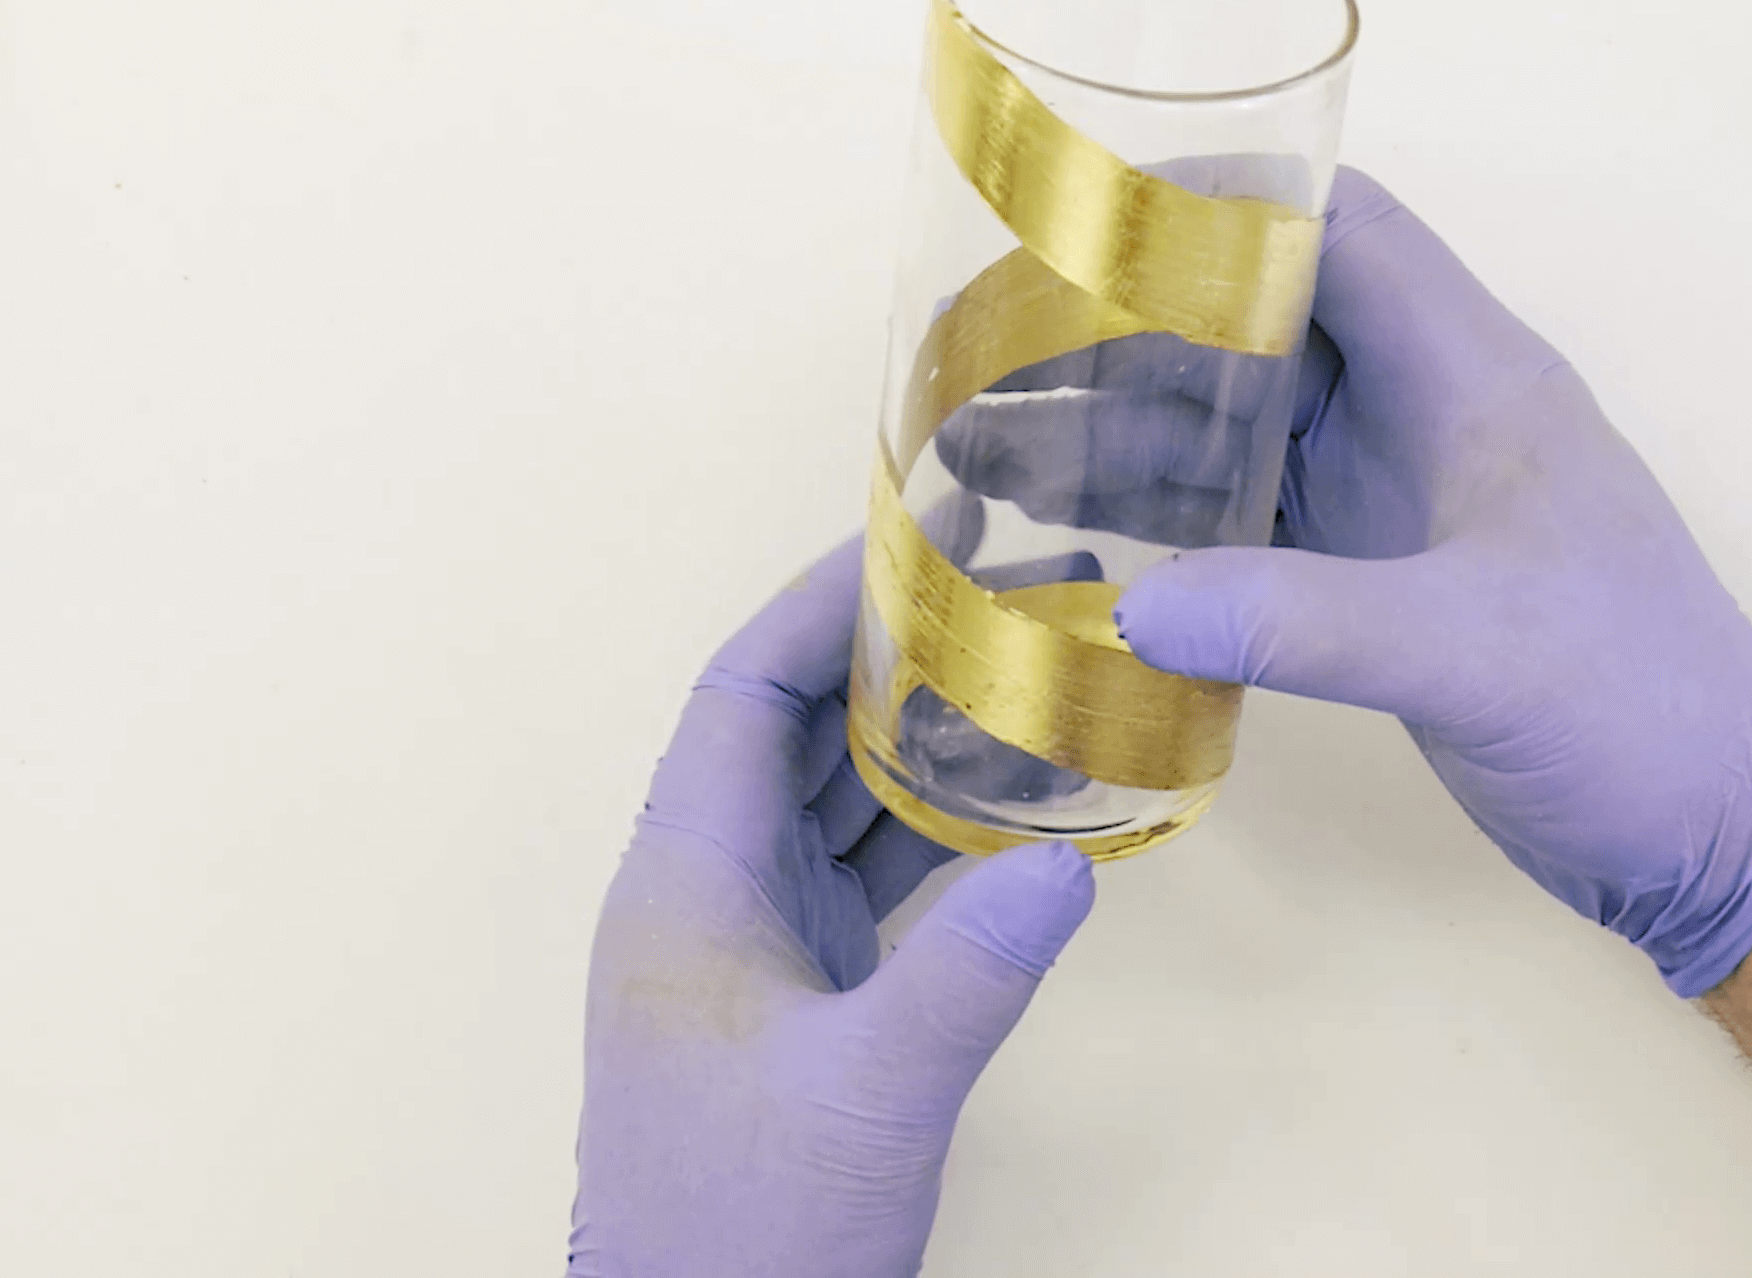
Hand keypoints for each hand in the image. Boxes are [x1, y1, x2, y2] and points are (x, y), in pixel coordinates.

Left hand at [571, 542, 1096, 1276]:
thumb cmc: (742, 1236)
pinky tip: (1019, 813)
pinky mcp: (794, 1008)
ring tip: (1027, 671)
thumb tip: (1068, 857)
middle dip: (893, 654)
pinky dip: (936, 831)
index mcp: (683, 890)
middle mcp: (704, 903)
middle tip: (1006, 588)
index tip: (917, 542)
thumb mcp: (871, 1095)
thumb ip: (969, 972)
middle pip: (792, 731)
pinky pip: (863, 877)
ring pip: (834, 803)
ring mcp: (746, 957)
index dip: (818, 604)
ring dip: (922, 740)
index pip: (737, 693)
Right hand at [936, 169, 1751, 996]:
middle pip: (1273, 317)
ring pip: (1255, 418)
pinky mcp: (1389, 586)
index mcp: (1479, 380)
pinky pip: (1261, 516)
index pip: (1346, 231)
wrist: (1721, 829)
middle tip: (992, 344)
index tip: (1095, 215)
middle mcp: (1438, 417)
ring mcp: (1412, 500)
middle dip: (1140, 318)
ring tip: (987, 442)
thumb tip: (1138, 606)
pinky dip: (1177, 516)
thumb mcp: (1475, 658)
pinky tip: (1081, 542)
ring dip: (1137, 424)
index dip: (1228, 203)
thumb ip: (1310, 626)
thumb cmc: (1645, 712)